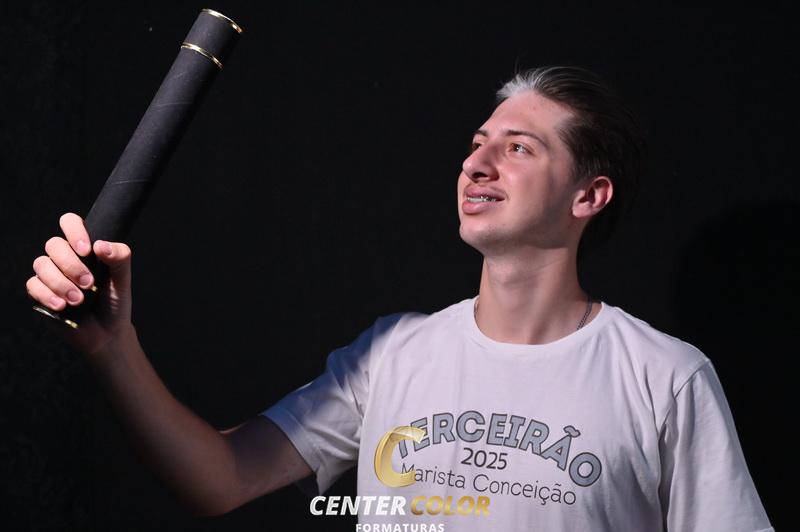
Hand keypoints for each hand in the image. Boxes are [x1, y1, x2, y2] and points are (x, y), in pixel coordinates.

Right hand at [27, 212, 134, 355]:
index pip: (70, 222)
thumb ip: (120, 258)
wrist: (107, 333)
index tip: (87, 250)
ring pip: (41, 264)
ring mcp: (50, 275)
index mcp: (84, 248)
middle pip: (53, 244)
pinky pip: (33, 285)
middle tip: (89, 283)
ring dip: (61, 283)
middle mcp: (64, 257)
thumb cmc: (114, 302)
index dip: (74, 230)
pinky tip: (62, 306)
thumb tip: (101, 244)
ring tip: (79, 300)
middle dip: (71, 265)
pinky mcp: (40, 293)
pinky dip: (48, 295)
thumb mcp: (123, 279)